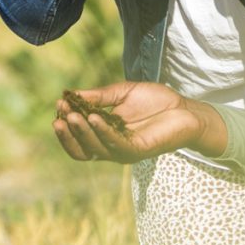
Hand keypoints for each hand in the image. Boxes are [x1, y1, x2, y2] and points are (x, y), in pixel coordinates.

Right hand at [53, 82, 228, 163]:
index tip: (59, 105)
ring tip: (73, 115)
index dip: (66, 126)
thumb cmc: (155, 101)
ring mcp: (124, 151)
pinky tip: (94, 117)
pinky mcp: (138, 150)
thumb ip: (99, 96)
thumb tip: (71, 94)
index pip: (78, 139)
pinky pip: (116, 144)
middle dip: (68, 133)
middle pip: (82, 149)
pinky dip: (103, 132)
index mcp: (105, 135)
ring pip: (96, 149)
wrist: (185, 108)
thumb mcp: (122, 93)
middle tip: (60, 115)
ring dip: (82, 132)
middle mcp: (112, 147)